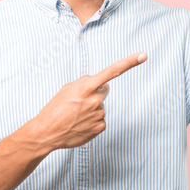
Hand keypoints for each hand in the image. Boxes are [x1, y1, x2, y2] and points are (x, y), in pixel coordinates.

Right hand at [30, 53, 146, 150]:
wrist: (46, 133)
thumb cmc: (54, 109)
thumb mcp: (67, 89)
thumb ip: (85, 82)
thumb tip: (99, 84)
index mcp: (86, 87)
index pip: (112, 71)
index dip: (129, 62)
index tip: (143, 56)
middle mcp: (96, 100)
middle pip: (104, 90)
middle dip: (96, 92)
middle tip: (79, 102)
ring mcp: (99, 114)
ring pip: (101, 106)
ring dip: (92, 108)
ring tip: (75, 115)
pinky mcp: (101, 127)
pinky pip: (100, 119)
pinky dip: (92, 120)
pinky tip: (80, 123)